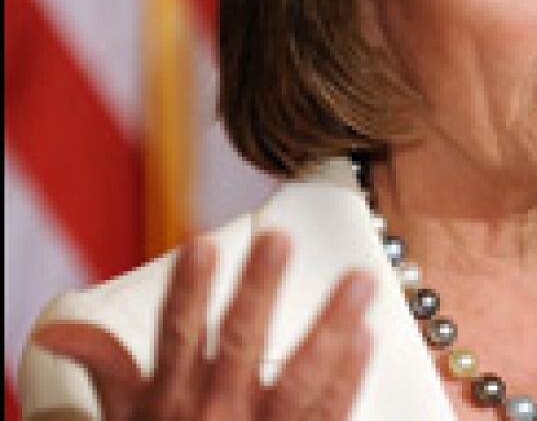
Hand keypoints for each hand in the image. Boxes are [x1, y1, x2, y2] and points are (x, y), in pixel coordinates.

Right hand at [33, 232, 375, 419]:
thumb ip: (107, 369)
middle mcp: (217, 412)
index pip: (176, 333)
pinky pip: (329, 414)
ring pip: (299, 376)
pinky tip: (366, 340)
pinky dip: (349, 378)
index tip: (201, 244)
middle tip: (280, 242)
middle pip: (239, 341)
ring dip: (329, 326)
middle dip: (259, 290)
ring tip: (358, 283)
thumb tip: (61, 328)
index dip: (188, 289)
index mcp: (173, 399)